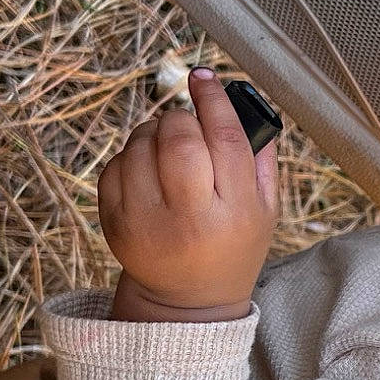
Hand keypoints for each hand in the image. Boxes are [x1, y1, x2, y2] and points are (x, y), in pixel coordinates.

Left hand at [100, 68, 278, 321]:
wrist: (187, 301)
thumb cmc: (231, 246)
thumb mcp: (265, 210)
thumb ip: (260, 157)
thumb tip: (241, 101)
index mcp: (234, 211)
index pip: (224, 138)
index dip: (213, 99)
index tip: (204, 78)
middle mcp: (188, 217)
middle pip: (177, 139)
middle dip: (180, 119)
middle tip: (187, 126)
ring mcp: (145, 221)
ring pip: (141, 145)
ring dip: (153, 133)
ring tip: (167, 152)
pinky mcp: (114, 222)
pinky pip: (115, 164)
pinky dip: (131, 156)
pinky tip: (147, 172)